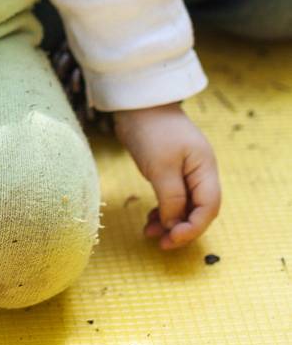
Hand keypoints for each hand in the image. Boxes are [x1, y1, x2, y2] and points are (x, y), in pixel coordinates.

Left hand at [112, 101, 221, 250]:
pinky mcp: (170, 169)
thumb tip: (174, 225)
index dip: (193, 227)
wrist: (136, 102)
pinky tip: (150, 219)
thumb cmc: (151, 130)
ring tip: (149, 233)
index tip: (172, 239)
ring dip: (170, 221)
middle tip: (160, 243)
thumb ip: (171, 198)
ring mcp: (185, 170)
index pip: (209, 207)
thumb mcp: (161, 167)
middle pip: (198, 209)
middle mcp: (200, 172)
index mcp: (205, 169)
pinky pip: (172, 197)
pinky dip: (163, 210)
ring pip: (184, 205)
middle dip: (181, 228)